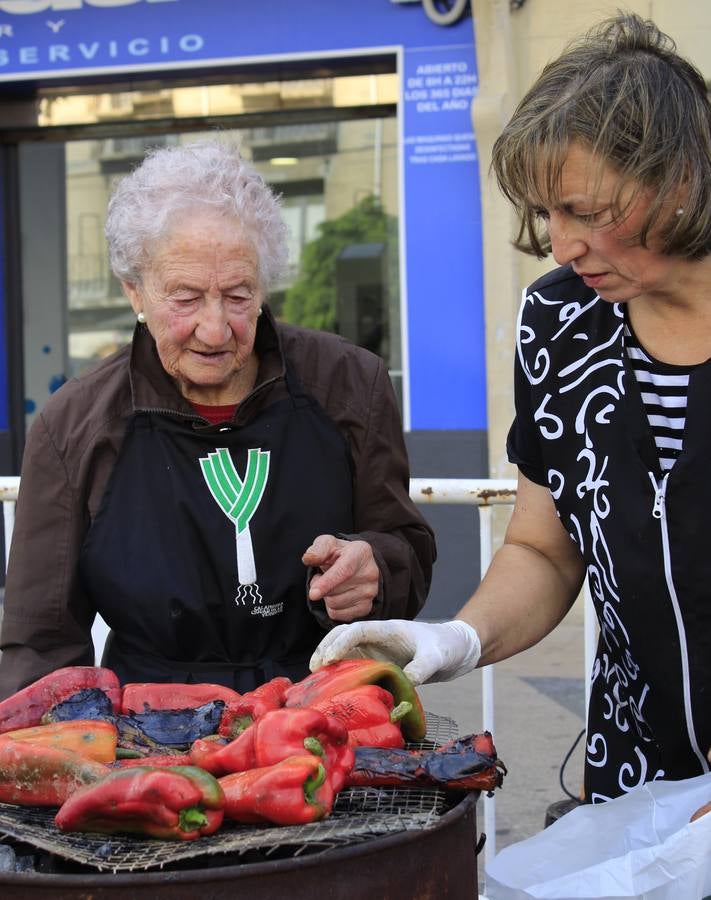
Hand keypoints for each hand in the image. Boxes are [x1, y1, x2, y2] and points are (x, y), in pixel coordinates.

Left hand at [302, 535, 379, 622]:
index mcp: (361, 553)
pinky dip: (332, 607)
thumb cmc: (339, 554)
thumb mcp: (328, 544)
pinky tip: (338, 595)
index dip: (327, 583)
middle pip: (335, 591)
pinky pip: (338, 615)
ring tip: (331, 584)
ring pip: (335, 604)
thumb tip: (309, 558)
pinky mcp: (366, 607)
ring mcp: (370, 592)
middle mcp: (370, 573)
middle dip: (320, 586)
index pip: (344, 571)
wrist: (357, 566)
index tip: (313, 594)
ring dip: (326, 596)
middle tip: (323, 576)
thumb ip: (318, 549)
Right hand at [308, 618, 480, 684]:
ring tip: (317, 679)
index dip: (340, 643)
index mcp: (387, 629)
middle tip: (315, 669)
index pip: (357, 630)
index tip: (329, 660)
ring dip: (329, 660)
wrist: (455, 650)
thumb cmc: (446, 646)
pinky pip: (355, 665)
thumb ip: (422, 667)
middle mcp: (377, 638)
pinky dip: (341, 673)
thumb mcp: (437, 656)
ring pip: (345, 650)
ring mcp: (377, 650)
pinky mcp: (378, 662)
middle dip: (326, 648)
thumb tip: (406, 682)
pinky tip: (334, 686)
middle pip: (343, 636)